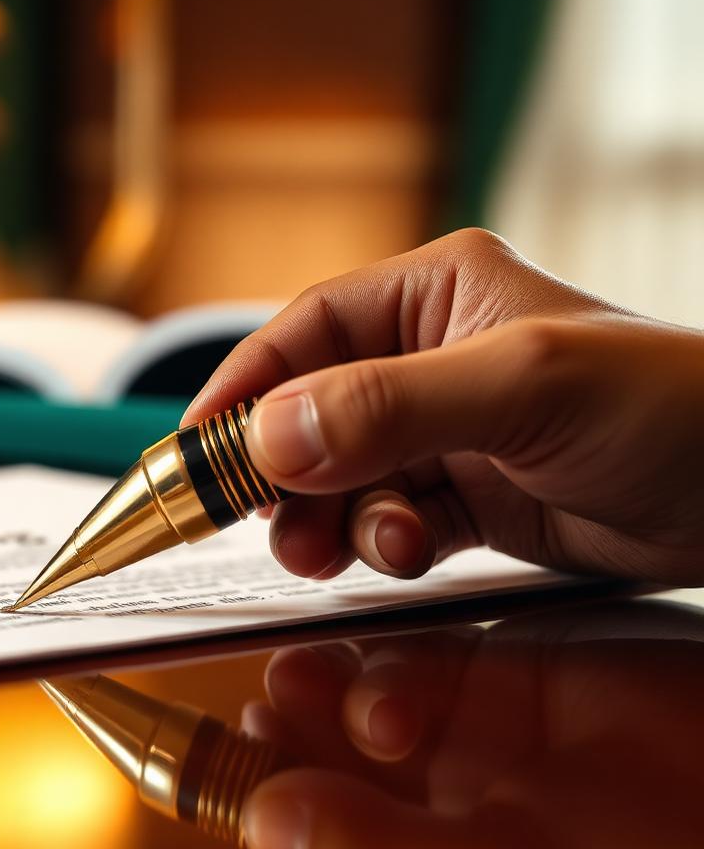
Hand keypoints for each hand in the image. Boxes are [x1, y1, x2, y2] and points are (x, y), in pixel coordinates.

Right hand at [185, 228, 703, 583]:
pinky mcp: (472, 500)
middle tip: (261, 521)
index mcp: (438, 296)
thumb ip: (386, 409)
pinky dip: (379, 543)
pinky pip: (387, 521)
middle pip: (308, 412)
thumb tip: (266, 440)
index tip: (194, 455)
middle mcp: (434, 358)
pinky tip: (405, 552)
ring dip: (326, 517)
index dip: (241, 391)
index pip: (304, 335)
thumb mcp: (522, 390)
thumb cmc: (675, 410)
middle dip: (280, 472)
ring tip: (334, 550)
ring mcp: (451, 433)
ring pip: (339, 477)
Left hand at [237, 600, 703, 848]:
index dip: (253, 801)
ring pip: (345, 701)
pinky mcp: (471, 668)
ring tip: (302, 677)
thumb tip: (260, 828)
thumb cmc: (635, 833)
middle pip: (316, 762)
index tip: (216, 765)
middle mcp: (423, 801)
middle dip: (282, 736)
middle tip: (261, 709)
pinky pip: (396, 652)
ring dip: (320, 688)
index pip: (312, 836)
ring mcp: (445, 731)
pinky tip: (376, 663)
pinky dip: (373, 654)